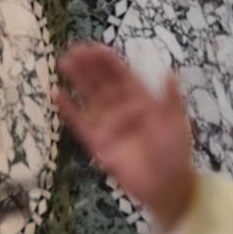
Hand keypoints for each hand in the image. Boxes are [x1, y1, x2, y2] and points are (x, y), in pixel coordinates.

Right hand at [54, 43, 196, 230]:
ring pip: (89, 97)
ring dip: (77, 80)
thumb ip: (170, 98)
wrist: (167, 186)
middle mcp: (121, 107)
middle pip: (101, 81)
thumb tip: (170, 71)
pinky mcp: (97, 143)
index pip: (120, 74)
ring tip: (64, 62)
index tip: (94, 47)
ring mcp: (108, 124)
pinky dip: (68, 109)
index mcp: (140, 98)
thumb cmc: (175, 152)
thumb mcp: (177, 122)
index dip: (107, 60)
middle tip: (73, 49)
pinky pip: (79, 123)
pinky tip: (56, 94)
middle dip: (88, 65)